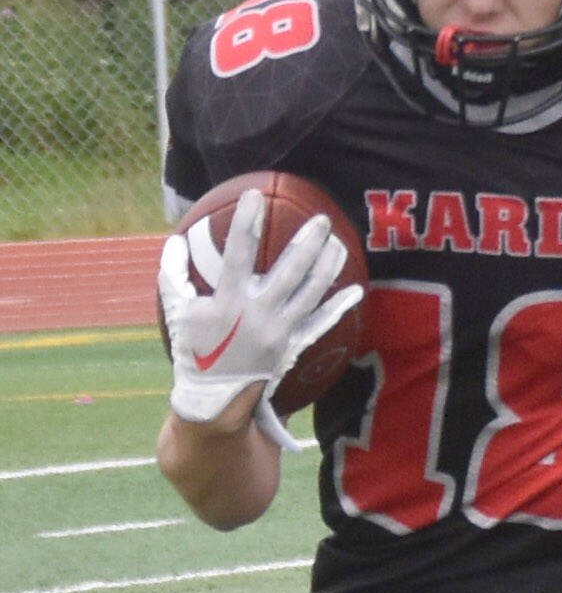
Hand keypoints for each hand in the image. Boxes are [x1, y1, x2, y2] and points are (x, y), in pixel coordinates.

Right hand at [158, 188, 363, 450]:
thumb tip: (173, 242)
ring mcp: (279, 330)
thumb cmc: (195, 350)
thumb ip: (173, 276)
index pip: (236, 253)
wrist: (215, 397)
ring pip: (312, 292)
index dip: (245, 222)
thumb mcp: (177, 313)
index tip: (254, 195)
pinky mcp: (293, 346)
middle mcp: (256, 314)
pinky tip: (357, 290)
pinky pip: (321, 323)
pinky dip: (339, 307)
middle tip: (321, 219)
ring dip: (328, 266)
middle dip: (308, 242)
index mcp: (226, 301)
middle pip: (289, 270)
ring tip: (338, 243)